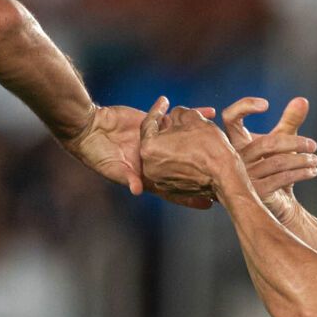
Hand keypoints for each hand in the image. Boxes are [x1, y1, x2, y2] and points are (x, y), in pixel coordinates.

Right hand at [62, 104, 215, 208]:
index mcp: (148, 175)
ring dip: (205, 141)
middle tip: (226, 177)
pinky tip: (209, 113)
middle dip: (204, 173)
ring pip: (186, 142)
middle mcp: (157, 159)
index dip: (189, 197)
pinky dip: (192, 115)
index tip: (209, 203)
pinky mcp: (154, 123)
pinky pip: (176, 121)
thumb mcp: (113, 168)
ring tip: (226, 143)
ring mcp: (158, 141)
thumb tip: (139, 191)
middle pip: (185, 167)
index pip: (173, 189)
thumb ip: (127, 178)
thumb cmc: (98, 154)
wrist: (89, 128)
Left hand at [140, 99, 237, 200]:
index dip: (158, 109)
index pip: (149, 123)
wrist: (225, 177)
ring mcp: (160, 180)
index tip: (164, 100)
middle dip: (166, 127)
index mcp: (149, 147)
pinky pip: (172, 168)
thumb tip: (174, 115)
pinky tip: (191, 151)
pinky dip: (179, 158)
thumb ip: (178, 112)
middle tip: (175, 117)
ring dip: (172, 143)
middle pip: (155, 140)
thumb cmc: (209, 147)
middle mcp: (149, 166)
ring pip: (163, 155)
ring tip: (187, 134)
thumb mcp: (193, 119)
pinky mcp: (171, 190)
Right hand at [222, 96, 316, 221]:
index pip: (230, 117)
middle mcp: (235, 158)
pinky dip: (301, 173)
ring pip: (277, 162)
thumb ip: (289, 120)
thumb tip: (302, 100)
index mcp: (236, 142)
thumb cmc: (273, 167)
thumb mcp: (281, 140)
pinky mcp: (256, 192)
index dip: (243, 107)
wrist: (275, 202)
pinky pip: (281, 178)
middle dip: (295, 143)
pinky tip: (312, 172)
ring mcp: (243, 177)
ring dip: (302, 160)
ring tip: (315, 160)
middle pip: (267, 143)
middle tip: (313, 146)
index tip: (266, 105)